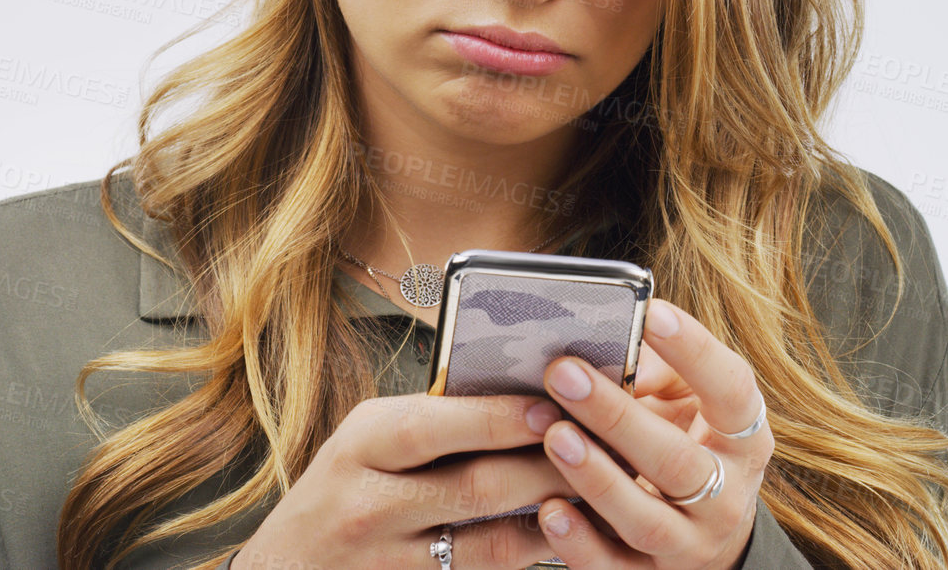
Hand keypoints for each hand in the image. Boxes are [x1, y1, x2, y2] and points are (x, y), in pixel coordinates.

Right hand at [231, 391, 575, 569]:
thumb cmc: (342, 491)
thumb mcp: (367, 442)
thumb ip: (432, 422)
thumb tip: (523, 393)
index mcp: (361, 445)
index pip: (437, 426)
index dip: (502, 417)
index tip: (557, 404)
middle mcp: (369, 506)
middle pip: (477, 488)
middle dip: (548, 467)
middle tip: (605, 448)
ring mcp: (387, 564)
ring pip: (491, 547)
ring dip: (554, 520)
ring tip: (600, 493)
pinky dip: (529, 557)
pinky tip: (563, 537)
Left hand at [533, 298, 774, 569]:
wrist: (708, 532)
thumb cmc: (687, 439)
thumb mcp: (689, 402)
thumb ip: (657, 372)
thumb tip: (614, 346)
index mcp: (743, 436)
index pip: (731, 390)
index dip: (695, 351)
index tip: (650, 313)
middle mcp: (727, 495)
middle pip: (677, 460)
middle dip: (617, 416)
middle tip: (565, 372)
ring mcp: (691, 543)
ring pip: (647, 518)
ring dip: (597, 478)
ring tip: (554, 435)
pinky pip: (615, 569)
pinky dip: (580, 543)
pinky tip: (550, 510)